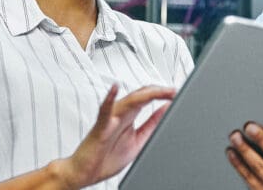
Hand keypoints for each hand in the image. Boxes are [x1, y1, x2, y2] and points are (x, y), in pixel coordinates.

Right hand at [55, 84, 174, 188]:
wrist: (85, 173)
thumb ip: (151, 125)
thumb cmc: (106, 157)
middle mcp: (119, 114)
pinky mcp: (99, 128)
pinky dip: (109, 99)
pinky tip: (115, 89)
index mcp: (129, 116)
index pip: (147, 98)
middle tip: (174, 90)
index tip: (178, 92)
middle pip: (141, 95)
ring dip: (146, 94)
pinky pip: (104, 111)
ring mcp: (109, 119)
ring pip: (128, 101)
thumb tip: (166, 109)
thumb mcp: (138, 140)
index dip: (163, 93)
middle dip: (158, 91)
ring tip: (161, 91)